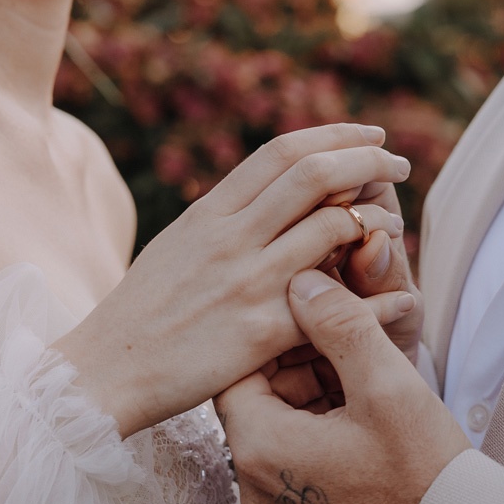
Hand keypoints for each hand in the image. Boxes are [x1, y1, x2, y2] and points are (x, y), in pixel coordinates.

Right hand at [58, 124, 412, 436]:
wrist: (105, 370)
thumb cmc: (139, 313)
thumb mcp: (174, 247)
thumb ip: (219, 221)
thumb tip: (257, 198)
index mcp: (209, 213)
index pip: (282, 152)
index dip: (334, 135)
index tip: (367, 134)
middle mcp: (231, 237)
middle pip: (315, 173)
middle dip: (369, 157)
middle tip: (398, 162)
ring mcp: (247, 282)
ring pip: (332, 227)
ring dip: (376, 218)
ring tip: (394, 224)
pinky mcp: (260, 331)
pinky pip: (335, 302)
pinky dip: (375, 293)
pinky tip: (398, 293)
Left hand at [215, 270, 468, 503]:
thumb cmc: (423, 475)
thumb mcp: (385, 385)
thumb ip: (339, 323)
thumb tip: (302, 279)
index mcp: (257, 448)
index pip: (239, 365)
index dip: (278, 329)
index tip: (317, 307)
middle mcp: (251, 483)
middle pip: (259, 392)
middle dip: (301, 356)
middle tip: (346, 327)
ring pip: (279, 421)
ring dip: (315, 387)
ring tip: (363, 363)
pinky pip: (295, 453)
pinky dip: (322, 422)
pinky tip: (364, 404)